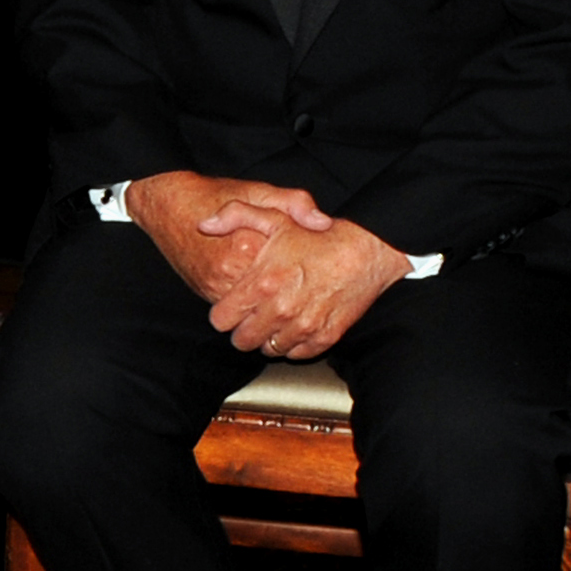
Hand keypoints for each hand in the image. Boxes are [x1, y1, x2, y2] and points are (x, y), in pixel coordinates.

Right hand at [122, 168, 325, 304]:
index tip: (317, 266)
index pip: (289, 270)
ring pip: (255, 307)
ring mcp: (215, 285)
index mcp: (249, 244)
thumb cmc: (214, 195)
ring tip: (288, 292)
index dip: (307, 269)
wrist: (167, 206)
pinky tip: (264, 293)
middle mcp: (230, 270)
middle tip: (307, 286)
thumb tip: (323, 223)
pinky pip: (237, 308)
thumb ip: (294, 204)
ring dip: (272, 302)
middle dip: (292, 292)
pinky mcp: (206, 292)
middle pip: (274, 295)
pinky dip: (252, 304)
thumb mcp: (259, 191)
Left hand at [200, 213, 412, 359]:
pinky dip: (292, 344)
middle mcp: (281, 309)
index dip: (223, 314)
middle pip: (241, 341)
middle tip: (251, 317)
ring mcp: (304, 326)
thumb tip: (204, 224)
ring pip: (268, 350)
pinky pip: (297, 354)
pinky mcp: (325, 337)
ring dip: (267, 337)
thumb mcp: (274, 217)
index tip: (231, 307)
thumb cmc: (317, 237)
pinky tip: (294, 325)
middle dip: (242, 330)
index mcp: (262, 283)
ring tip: (273, 319)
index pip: (221, 320)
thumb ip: (234, 216)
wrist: (366, 251)